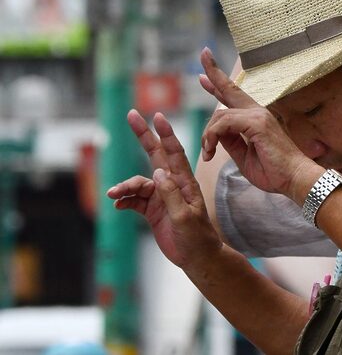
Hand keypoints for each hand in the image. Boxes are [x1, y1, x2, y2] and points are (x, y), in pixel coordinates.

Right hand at [107, 111, 221, 270]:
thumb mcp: (185, 217)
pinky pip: (133, 200)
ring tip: (113, 194)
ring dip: (124, 186)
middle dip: (143, 135)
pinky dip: (124, 201)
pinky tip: (118, 205)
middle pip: (155, 155)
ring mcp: (161, 197)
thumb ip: (171, 195)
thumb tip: (158, 172)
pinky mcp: (152, 210)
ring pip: (138, 183)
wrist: (197, 257)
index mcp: (184, 183)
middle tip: (131, 114)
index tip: (157, 115)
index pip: (174, 152)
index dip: (165, 134)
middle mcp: (172, 185)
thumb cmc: (197, 237)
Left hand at [197, 48, 320, 202]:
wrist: (294, 180)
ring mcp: (258, 115)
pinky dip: (213, 136)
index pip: (234, 97)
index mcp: (255, 119)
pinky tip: (211, 150)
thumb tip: (215, 132)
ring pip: (220, 115)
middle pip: (231, 88)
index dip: (219, 84)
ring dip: (208, 135)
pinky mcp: (257, 123)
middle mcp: (258, 112)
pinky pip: (224, 123)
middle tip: (203, 53)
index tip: (205, 75)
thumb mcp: (243, 156)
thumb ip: (230, 141)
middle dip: (215, 72)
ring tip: (207, 153)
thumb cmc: (274, 172)